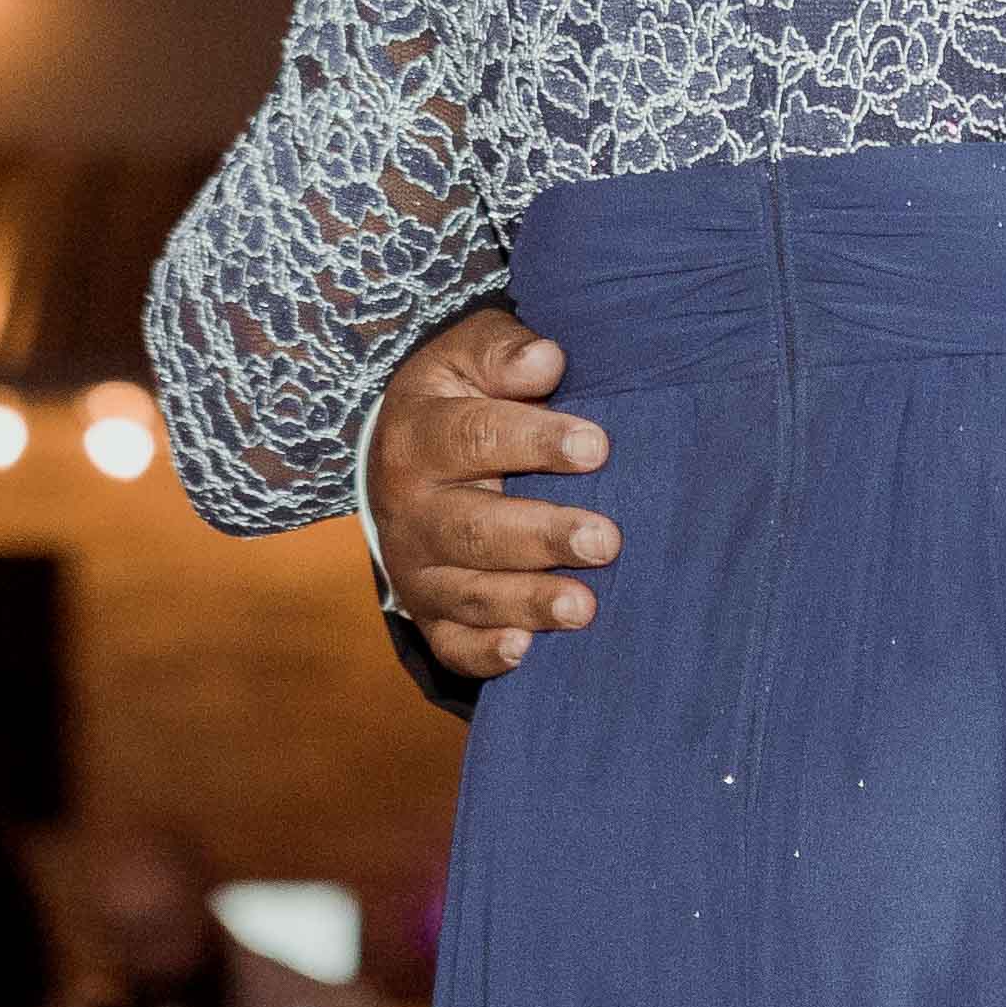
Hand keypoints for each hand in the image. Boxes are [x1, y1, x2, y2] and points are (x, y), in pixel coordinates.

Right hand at [368, 306, 615, 678]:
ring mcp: (415, 567)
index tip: (597, 446)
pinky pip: (450, 643)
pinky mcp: (426, 612)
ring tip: (585, 607)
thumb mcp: (467, 355)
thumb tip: (548, 359)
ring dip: (527, 602)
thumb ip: (505, 353)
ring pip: (468, 591)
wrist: (399, 455)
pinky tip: (526, 652)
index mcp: (419, 436)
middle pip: (474, 527)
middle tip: (606, 541)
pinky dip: (485, 653)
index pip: (476, 437)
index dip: (536, 443)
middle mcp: (409, 508)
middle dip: (543, 537)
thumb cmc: (458, 396)